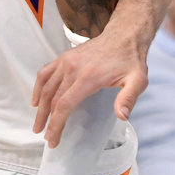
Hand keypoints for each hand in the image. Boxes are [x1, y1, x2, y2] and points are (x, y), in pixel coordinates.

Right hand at [31, 27, 147, 147]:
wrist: (123, 36)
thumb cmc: (129, 60)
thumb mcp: (137, 80)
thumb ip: (129, 98)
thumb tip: (122, 116)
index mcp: (88, 77)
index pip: (64, 105)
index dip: (56, 124)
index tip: (52, 139)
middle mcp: (72, 68)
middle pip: (52, 99)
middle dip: (46, 121)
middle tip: (44, 136)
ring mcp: (66, 61)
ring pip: (46, 87)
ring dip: (39, 107)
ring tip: (38, 123)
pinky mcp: (64, 57)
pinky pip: (45, 73)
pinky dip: (38, 87)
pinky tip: (36, 99)